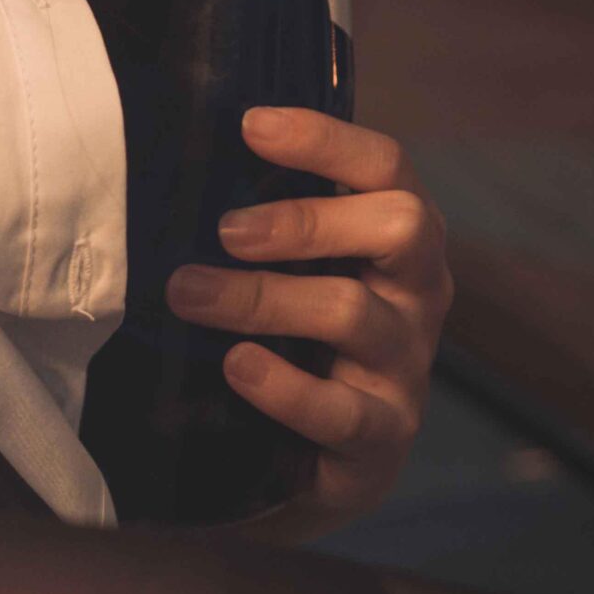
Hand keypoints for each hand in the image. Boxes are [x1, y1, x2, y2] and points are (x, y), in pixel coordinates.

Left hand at [164, 105, 453, 544]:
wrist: (296, 468)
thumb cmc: (289, 340)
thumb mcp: (284, 272)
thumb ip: (259, 222)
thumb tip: (176, 155)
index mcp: (396, 239)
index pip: (386, 167)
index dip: (326, 140)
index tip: (251, 124)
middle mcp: (417, 294)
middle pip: (402, 225)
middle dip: (308, 220)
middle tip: (225, 230)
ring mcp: (405, 369)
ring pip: (355, 314)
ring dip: (263, 298)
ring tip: (189, 294)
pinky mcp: (381, 441)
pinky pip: (340, 411)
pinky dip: (283, 385)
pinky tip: (235, 366)